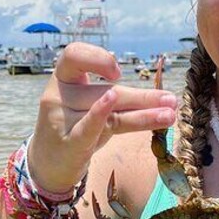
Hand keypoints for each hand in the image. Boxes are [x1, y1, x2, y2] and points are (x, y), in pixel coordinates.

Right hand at [27, 42, 177, 193]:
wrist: (47, 164)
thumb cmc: (75, 125)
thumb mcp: (90, 105)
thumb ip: (116, 96)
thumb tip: (163, 97)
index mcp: (62, 77)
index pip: (73, 54)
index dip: (97, 59)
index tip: (118, 72)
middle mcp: (57, 95)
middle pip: (105, 91)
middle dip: (141, 97)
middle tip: (171, 100)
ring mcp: (60, 120)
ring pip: (109, 114)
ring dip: (144, 115)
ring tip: (170, 114)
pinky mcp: (67, 143)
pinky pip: (90, 129)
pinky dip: (105, 119)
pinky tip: (129, 118)